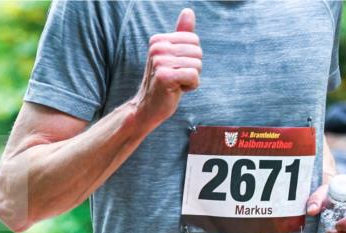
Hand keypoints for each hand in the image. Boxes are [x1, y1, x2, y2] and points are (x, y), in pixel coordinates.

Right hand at [132, 8, 201, 127]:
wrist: (148, 107)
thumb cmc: (163, 81)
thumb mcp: (173, 56)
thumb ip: (181, 34)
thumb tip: (188, 11)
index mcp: (158, 40)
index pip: (194, 40)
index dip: (191, 57)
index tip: (176, 67)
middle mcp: (157, 48)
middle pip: (197, 52)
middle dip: (193, 68)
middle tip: (176, 78)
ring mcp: (159, 62)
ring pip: (197, 65)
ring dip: (191, 79)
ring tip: (175, 84)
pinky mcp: (164, 77)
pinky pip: (194, 76)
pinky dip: (191, 86)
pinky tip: (176, 90)